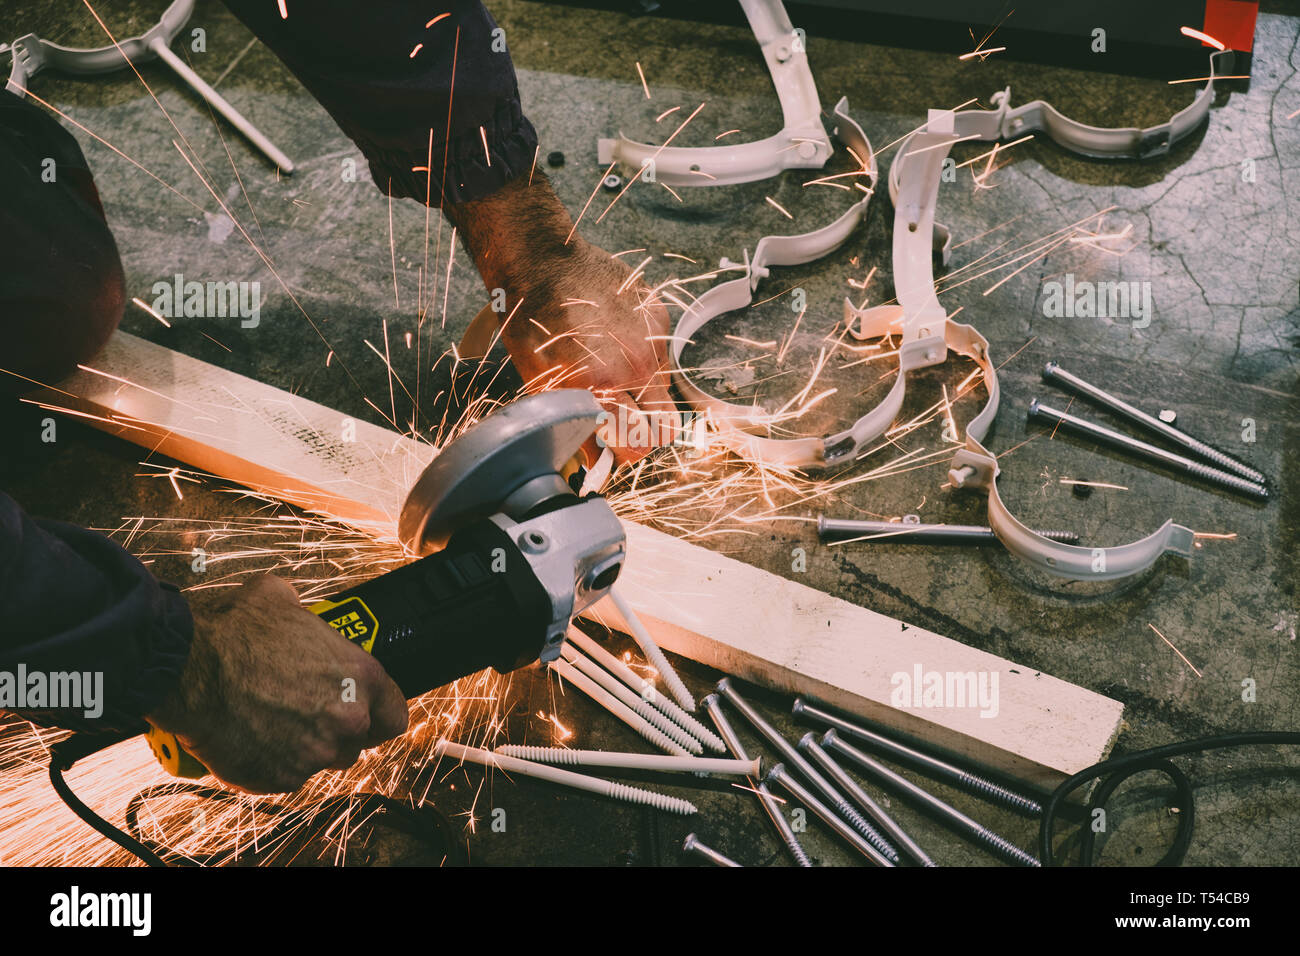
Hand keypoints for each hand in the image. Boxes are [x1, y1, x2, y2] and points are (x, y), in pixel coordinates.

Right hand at [147, 574, 408, 793]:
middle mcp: (346, 720)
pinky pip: (285, 777)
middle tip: (305, 714)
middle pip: (357, 741)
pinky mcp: (279, 779)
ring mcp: (314, 754)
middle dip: (335, 731)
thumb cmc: (234, 632)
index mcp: (360, 676)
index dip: (379, 715)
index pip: (395, 715)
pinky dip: (272, 764)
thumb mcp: (281, 599)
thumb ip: (306, 615)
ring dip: (305, 748)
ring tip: (275, 725)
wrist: (188, 667)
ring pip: (321, 761)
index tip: (366, 714)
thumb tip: (295, 609)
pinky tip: (253, 738)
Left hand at [447, 173, 677, 464]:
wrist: (542, 262)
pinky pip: (662, 354)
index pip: (639, 448)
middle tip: (621, 421)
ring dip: (644, 394)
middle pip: (665, 428)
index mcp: (602, 389)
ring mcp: (653, 341)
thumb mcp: (541, 384)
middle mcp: (635, 368)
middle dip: (645, 432)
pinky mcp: (660, 317)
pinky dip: (644, 356)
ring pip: (664, 392)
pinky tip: (616, 340)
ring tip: (613, 373)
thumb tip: (592, 460)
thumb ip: (574, 424)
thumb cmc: (532, 323)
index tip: (613, 446)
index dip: (625, 452)